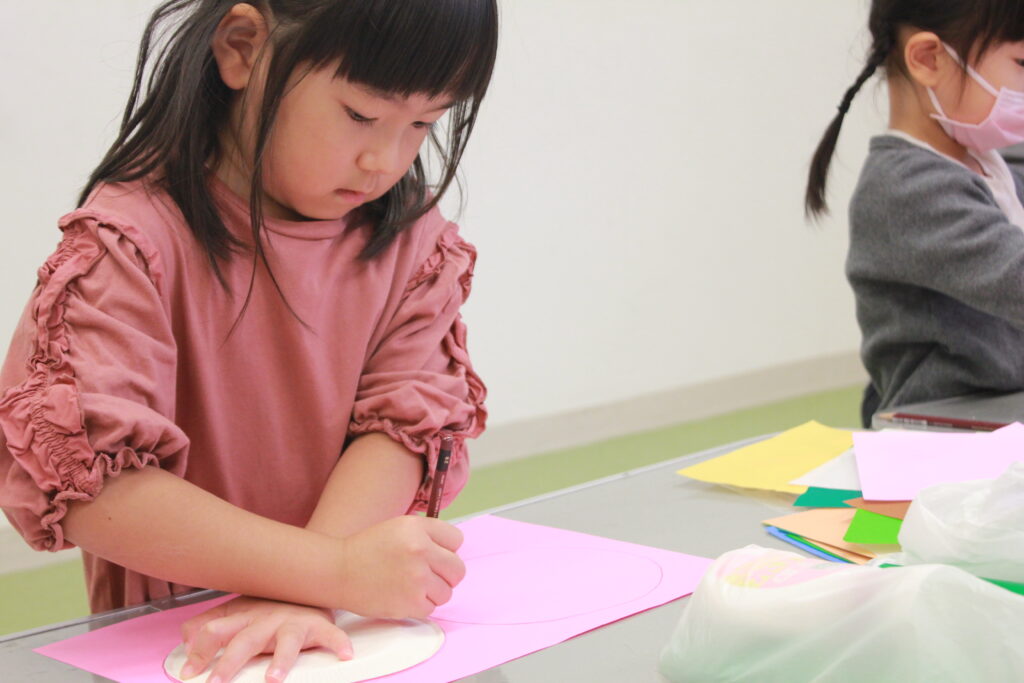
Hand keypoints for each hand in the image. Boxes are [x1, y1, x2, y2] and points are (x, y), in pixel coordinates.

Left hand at [177, 595, 350, 682]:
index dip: (199, 651)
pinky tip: (345, 655)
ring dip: (280, 660)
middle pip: (245, 641)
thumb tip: (185, 638)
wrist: (309, 577)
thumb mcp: (237, 609)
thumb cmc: (271, 603)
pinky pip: (331, 635)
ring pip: (286, 642)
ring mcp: (293, 622)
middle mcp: (266, 619)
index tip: (189, 674)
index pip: (215, 631)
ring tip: (273, 679)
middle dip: (229, 663)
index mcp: (244, 617)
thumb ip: (210, 624)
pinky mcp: (319, 626)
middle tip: (215, 682)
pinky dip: (338, 644)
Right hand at [337, 515, 464, 617]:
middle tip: (428, 574)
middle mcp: (419, 550)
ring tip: (412, 585)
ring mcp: (416, 578)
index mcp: (417, 528)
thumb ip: (428, 535)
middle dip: (446, 574)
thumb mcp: (399, 527)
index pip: (457, 540)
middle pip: (458, 569)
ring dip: (433, 592)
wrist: (338, 571)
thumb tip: (454, 551)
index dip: (446, 549)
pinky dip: (420, 605)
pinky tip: (403, 596)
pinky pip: (432, 608)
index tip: (433, 554)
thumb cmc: (368, 549)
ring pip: (447, 592)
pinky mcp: (410, 603)